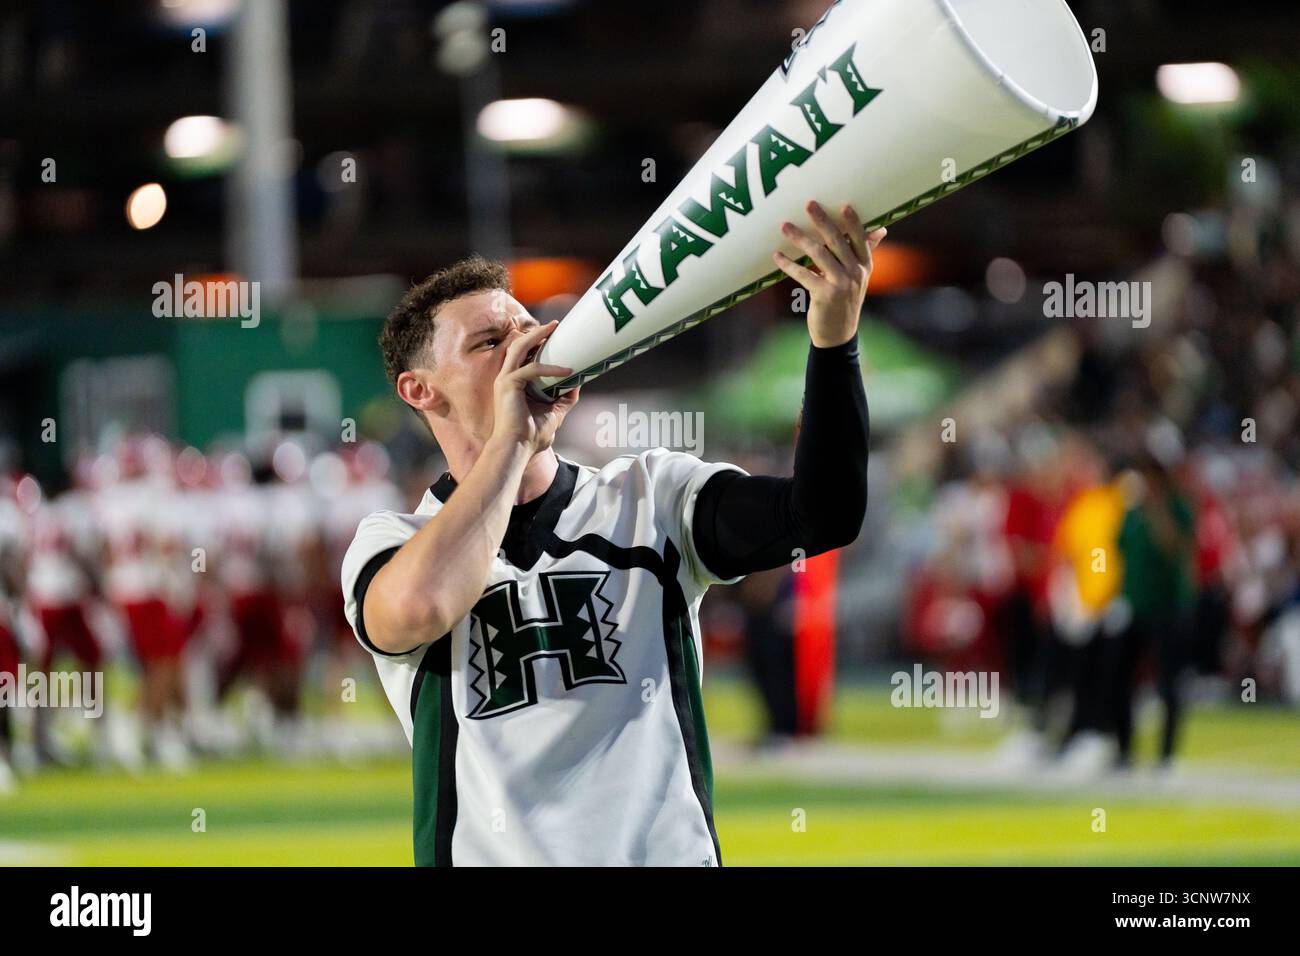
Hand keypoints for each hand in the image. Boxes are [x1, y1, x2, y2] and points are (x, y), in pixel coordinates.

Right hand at [491, 320, 578, 452]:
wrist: (517, 449)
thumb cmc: (531, 435)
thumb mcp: (554, 413)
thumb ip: (564, 399)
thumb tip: (578, 385)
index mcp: (513, 383)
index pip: (524, 355)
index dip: (537, 344)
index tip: (555, 337)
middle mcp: (506, 377)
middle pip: (519, 345)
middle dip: (537, 333)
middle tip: (555, 325)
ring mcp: (505, 379)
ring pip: (520, 347)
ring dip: (538, 336)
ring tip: (554, 328)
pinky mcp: (508, 384)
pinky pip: (532, 369)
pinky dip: (551, 368)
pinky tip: (568, 371)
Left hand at [773, 200, 886, 347]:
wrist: (838, 335)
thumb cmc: (846, 301)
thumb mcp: (860, 278)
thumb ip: (864, 253)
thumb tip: (881, 230)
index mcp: (865, 266)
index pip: (860, 238)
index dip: (852, 222)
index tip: (842, 204)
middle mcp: (855, 273)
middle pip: (837, 241)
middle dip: (822, 221)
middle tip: (808, 204)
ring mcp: (840, 285)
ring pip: (818, 254)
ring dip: (799, 238)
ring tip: (784, 226)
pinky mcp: (824, 295)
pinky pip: (803, 274)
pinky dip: (788, 264)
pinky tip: (777, 256)